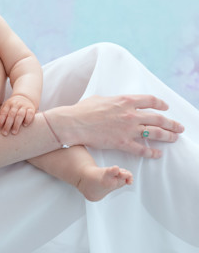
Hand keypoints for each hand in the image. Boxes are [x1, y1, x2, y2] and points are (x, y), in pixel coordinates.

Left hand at [0, 94, 35, 134]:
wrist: (25, 97)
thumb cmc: (13, 105)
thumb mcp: (6, 107)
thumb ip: (1, 114)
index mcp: (8, 104)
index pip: (3, 113)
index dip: (0, 121)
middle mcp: (16, 104)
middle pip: (11, 115)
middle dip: (7, 125)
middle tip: (4, 133)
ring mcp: (24, 106)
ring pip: (20, 115)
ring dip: (16, 124)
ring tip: (14, 132)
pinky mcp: (31, 108)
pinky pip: (30, 113)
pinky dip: (27, 119)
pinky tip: (25, 125)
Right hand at [54, 94, 184, 158]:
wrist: (73, 123)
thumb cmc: (83, 110)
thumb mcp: (101, 98)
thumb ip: (113, 101)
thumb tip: (116, 103)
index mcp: (125, 101)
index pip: (150, 101)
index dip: (161, 104)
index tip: (166, 107)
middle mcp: (131, 114)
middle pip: (158, 118)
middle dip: (171, 123)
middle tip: (179, 127)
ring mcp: (128, 129)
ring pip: (155, 133)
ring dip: (167, 136)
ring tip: (174, 138)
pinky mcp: (122, 143)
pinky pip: (142, 149)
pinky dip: (152, 152)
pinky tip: (158, 154)